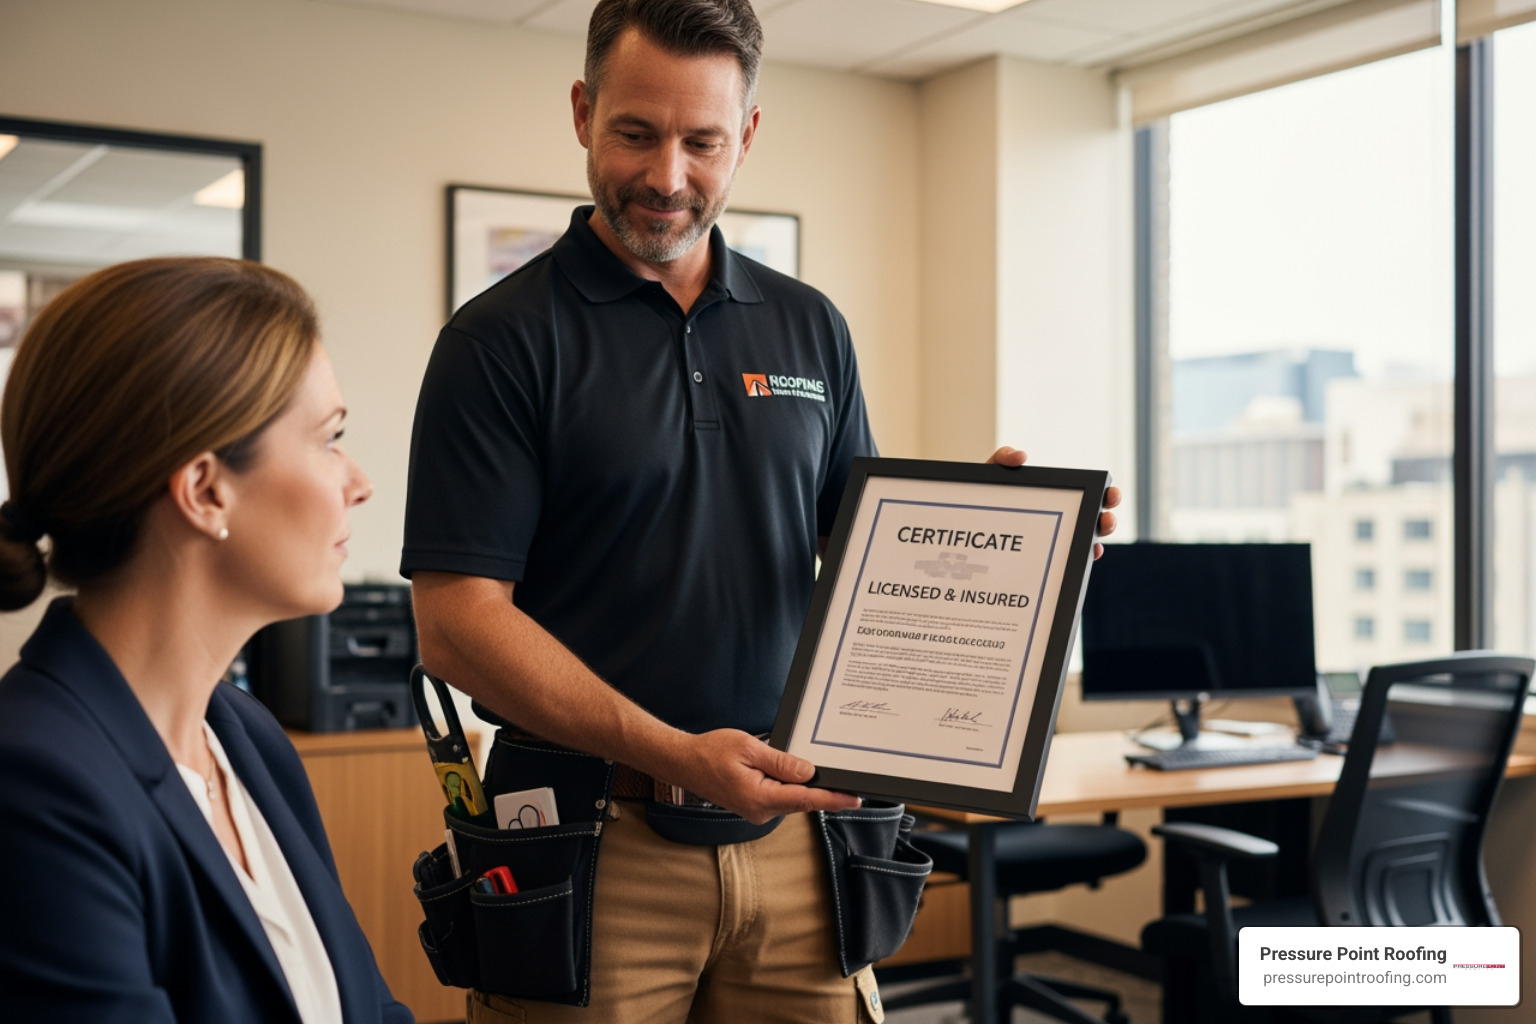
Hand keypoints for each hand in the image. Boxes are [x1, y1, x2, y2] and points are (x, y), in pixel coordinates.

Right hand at [669, 729, 860, 823]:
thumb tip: (808, 772)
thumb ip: (780, 762)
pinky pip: (779, 796)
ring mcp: (757, 811)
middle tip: (839, 774)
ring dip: (800, 784)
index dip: (833, 799)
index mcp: (760, 797)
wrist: (684, 763)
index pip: (805, 799)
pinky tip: (785, 771)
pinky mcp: (754, 806)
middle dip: (820, 788)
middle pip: (801, 799)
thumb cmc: (710, 752)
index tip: (854, 799)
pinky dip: (788, 785)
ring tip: (793, 764)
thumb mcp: (749, 748)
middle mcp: (760, 811)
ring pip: (790, 798)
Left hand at [986, 446, 1120, 558]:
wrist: (963, 524)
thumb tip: (1021, 456)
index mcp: (1053, 498)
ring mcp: (1051, 542)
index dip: (1105, 495)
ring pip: (1081, 543)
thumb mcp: (989, 478)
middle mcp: (1058, 521)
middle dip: (1106, 521)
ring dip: (1095, 542)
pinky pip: (1064, 562)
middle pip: (1091, 521)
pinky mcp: (1040, 561)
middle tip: (1106, 520)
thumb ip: (1001, 459)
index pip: (1087, 496)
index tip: (1110, 494)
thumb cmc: (980, 499)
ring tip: (1095, 543)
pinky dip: (1077, 561)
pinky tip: (1081, 558)